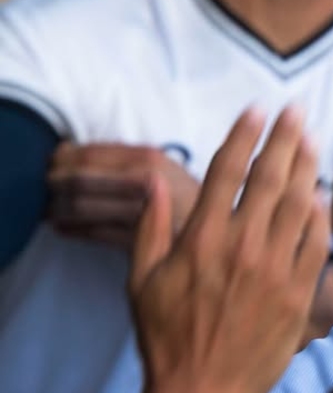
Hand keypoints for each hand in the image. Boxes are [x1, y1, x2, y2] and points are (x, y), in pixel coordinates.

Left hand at [47, 143, 199, 248]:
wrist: (225, 232)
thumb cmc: (190, 200)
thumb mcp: (164, 167)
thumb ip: (123, 159)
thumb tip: (67, 151)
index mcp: (150, 158)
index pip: (90, 153)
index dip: (63, 157)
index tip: (53, 161)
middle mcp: (144, 181)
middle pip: (81, 179)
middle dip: (55, 183)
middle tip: (47, 186)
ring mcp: (141, 213)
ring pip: (82, 207)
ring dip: (59, 208)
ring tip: (52, 209)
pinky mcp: (139, 242)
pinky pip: (95, 234)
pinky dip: (74, 230)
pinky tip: (64, 228)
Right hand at [127, 106, 330, 392]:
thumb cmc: (166, 338)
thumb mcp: (141, 281)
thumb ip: (151, 227)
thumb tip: (153, 181)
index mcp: (201, 239)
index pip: (228, 171)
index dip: (244, 134)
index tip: (257, 109)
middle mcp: (242, 247)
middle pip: (269, 178)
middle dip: (284, 138)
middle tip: (297, 111)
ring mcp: (275, 269)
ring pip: (298, 204)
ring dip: (308, 166)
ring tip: (314, 139)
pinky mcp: (300, 293)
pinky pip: (318, 243)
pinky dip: (322, 215)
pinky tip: (325, 193)